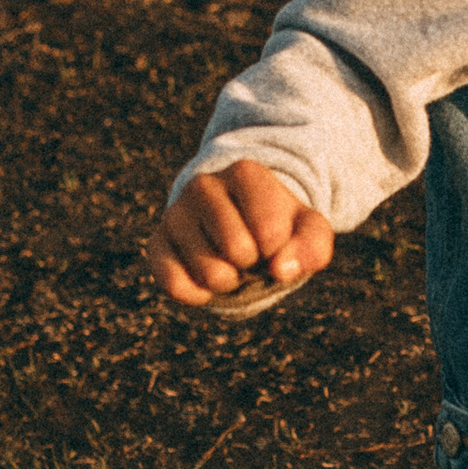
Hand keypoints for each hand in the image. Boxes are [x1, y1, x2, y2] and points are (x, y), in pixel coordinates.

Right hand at [144, 159, 334, 309]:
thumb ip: (312, 247)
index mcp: (245, 173)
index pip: (270, 232)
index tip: (275, 237)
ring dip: (229, 281)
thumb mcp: (309, 231)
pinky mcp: (156, 242)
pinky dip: (198, 295)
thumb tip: (281, 270)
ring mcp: (175, 213)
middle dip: (253, 265)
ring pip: (208, 273)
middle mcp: (203, 185)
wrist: (240, 225)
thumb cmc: (280, 226)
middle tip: (251, 252)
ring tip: (230, 262)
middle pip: (237, 251)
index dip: (279, 248)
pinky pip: (173, 284)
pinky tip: (207, 282)